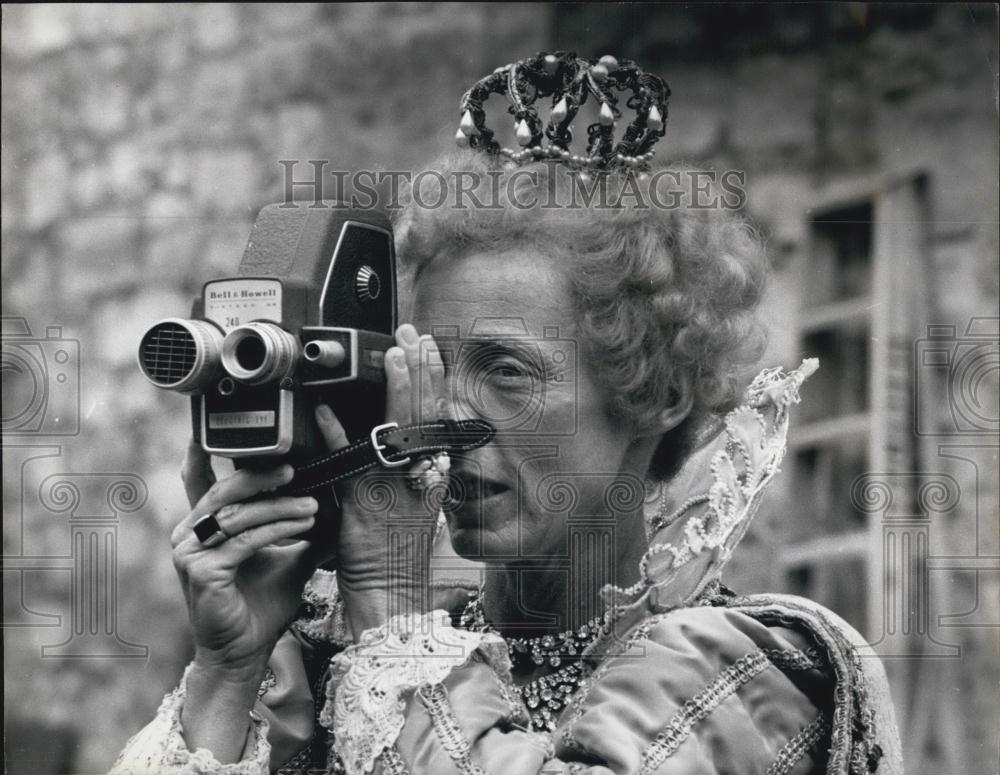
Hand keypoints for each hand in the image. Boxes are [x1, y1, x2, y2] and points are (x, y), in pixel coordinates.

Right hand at [172, 444, 319, 676]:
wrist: (245, 653)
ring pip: (237, 514)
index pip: (200, 483)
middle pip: (224, 491)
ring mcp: (190, 554)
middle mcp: (188, 536)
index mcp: (201, 527)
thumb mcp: (288, 559)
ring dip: (279, 507)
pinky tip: (304, 526)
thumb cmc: (260, 606)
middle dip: (261, 476)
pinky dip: (277, 530)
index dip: (203, 455)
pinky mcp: (201, 572)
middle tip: (295, 468)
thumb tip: (338, 507)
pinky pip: (244, 541)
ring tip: (314, 506)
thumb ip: (303, 531)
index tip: (215, 431)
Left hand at [314, 323, 446, 637]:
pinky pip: (351, 462)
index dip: (434, 380)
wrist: (390, 594)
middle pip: (425, 414)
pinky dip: (337, 435)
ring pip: (398, 429)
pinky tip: (328, 410)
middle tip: (413, 336)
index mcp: (430, 473)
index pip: (437, 416)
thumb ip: (409, 468)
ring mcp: (394, 487)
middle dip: (420, 371)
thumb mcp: (414, 504)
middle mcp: (418, 477)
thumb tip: (402, 435)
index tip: (430, 347)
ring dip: (396, 390)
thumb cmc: (397, 553)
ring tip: (393, 356)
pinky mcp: (365, 503)